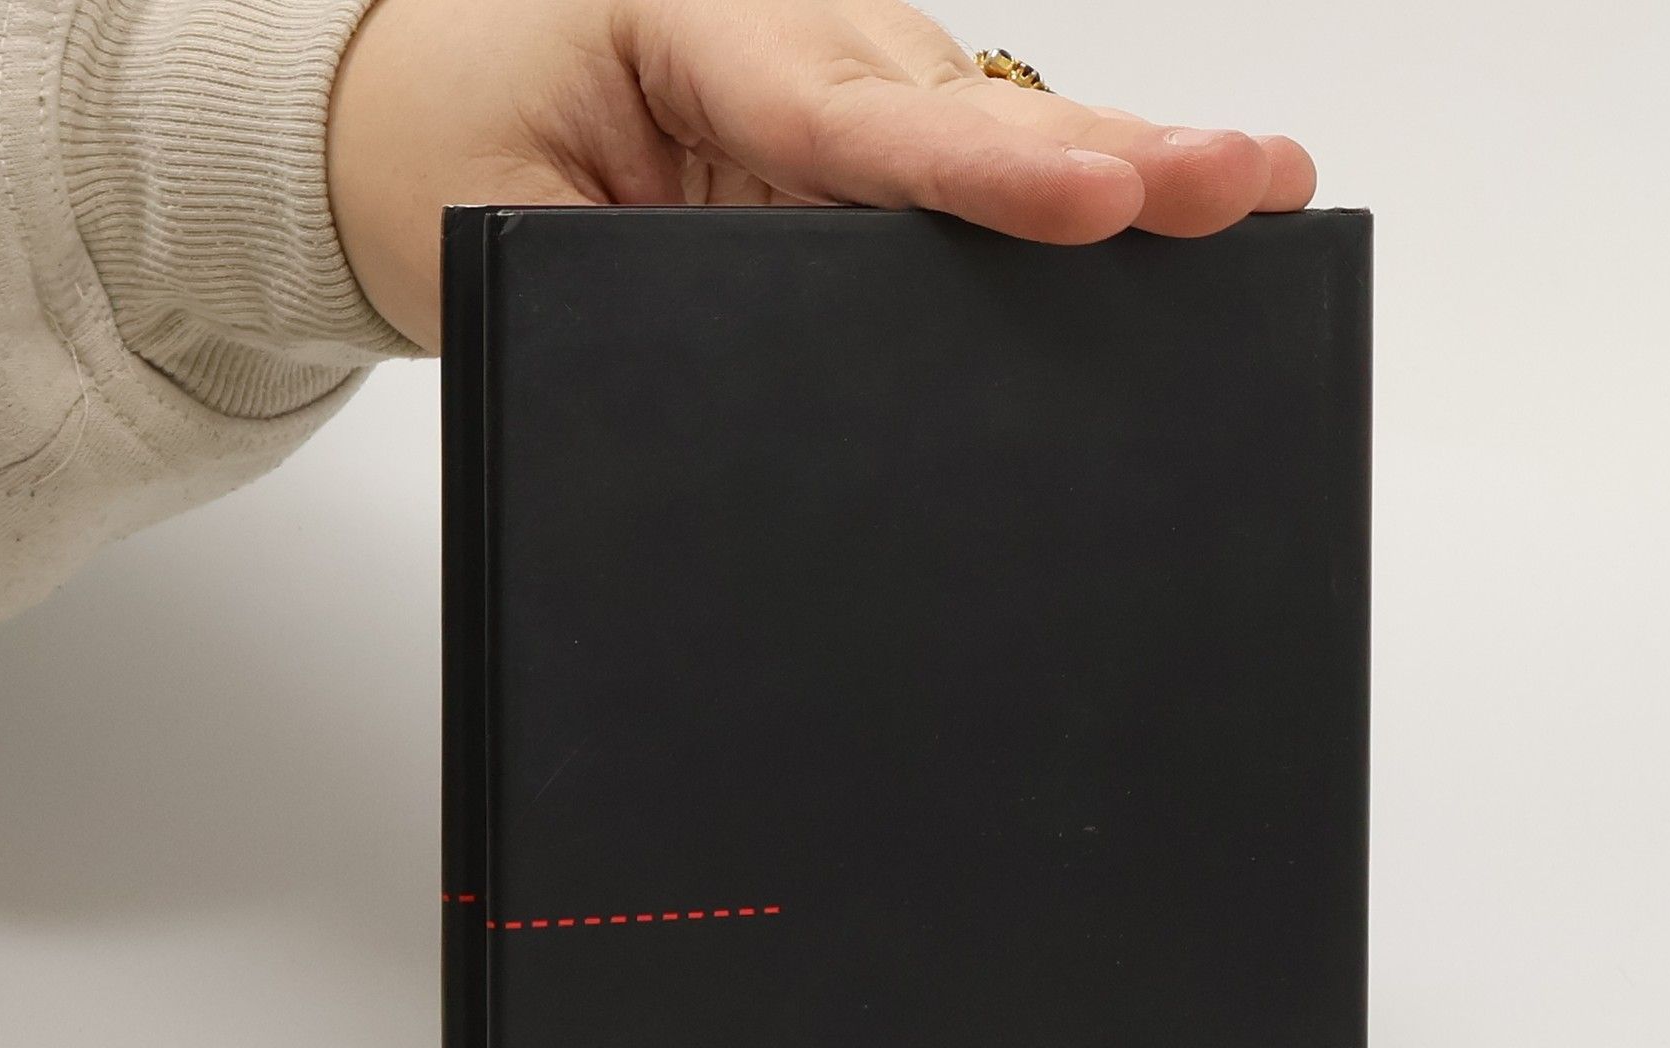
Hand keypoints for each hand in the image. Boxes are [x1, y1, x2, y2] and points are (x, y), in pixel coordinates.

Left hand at [327, 0, 1316, 347]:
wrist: (410, 104)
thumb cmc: (454, 145)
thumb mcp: (512, 225)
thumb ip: (639, 282)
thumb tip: (779, 390)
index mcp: (703, 34)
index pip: (861, 124)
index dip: (987, 172)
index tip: (1094, 197)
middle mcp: (802, 45)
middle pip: (977, 114)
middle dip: (1117, 157)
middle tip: (1246, 185)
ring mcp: (846, 85)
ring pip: (1001, 130)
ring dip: (1126, 169)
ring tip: (1258, 196)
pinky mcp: (862, 134)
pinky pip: (973, 164)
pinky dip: (1073, 194)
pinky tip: (1173, 218)